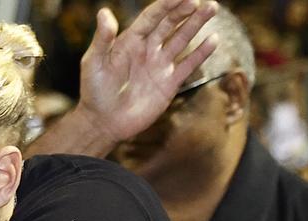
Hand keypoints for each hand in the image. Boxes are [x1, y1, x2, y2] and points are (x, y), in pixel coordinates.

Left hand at [77, 0, 218, 145]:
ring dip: (196, 24)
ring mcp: (160, 65)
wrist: (104, 123)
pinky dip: (201, 53)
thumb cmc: (94, 91)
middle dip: (186, 10)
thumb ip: (102, 39)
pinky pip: (188, 65)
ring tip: (212, 7)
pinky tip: (213, 40)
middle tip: (202, 1)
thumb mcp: (94, 63)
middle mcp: (148, 49)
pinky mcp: (169, 84)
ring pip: (182, 39)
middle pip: (170, 23)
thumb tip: (103, 11)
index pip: (152, 17)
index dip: (167, 5)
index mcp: (130, 40)